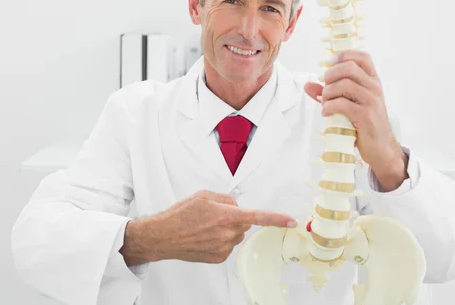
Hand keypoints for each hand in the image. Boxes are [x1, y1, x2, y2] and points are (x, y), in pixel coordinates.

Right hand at [120, 190, 296, 264]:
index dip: (277, 219)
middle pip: (243, 223)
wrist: (163, 236)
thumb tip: (235, 206)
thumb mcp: (204, 196)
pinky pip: (227, 245)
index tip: (291, 221)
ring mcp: (223, 247)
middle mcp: (228, 233)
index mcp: (227, 216)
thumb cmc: (180, 215)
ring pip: (235, 235)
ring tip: (204, 227)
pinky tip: (203, 237)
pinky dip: (219, 240)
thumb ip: (226, 199)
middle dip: (233, 218)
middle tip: (213, 215)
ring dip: (225, 229)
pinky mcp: (218, 257)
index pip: (258, 216)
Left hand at [303, 50, 407, 191]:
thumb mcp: (349, 103)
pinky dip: (329, 107)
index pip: (362, 56)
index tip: (330, 67)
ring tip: (325, 103)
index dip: (343, 56)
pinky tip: (327, 113)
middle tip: (325, 88)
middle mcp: (374, 87)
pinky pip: (342, 104)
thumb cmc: (364, 123)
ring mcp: (371, 101)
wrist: (381, 147)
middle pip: (348, 67)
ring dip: (328, 93)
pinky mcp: (365, 115)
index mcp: (373, 80)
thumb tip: (307, 85)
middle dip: (330, 75)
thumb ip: (329, 93)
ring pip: (343, 84)